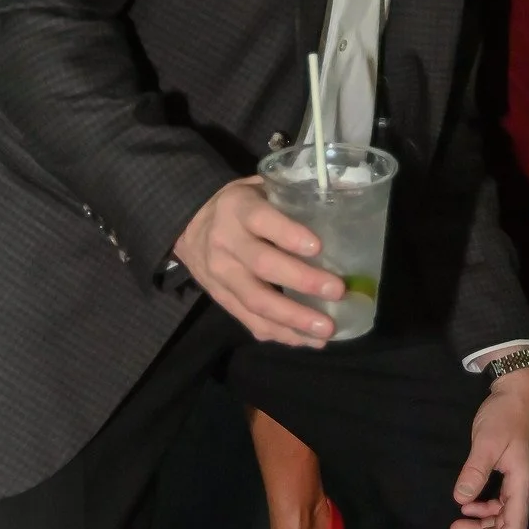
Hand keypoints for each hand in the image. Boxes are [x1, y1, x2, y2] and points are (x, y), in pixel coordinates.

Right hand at [174, 178, 341, 348]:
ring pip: (256, 301)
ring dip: (293, 319)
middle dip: (302, 281)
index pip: (262, 220)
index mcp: (238, 209)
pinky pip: (249, 320)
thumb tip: (341, 212)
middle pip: (263, 265)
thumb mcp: (258, 188)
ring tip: (326, 330)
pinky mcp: (221, 299)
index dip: (289, 234)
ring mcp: (220, 275)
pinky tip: (306, 340)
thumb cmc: (239, 205)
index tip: (318, 247)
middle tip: (337, 291)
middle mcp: (226, 242)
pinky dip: (280, 334)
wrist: (187, 226)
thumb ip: (289, 198)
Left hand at [449, 368, 528, 528]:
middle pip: (508, 523)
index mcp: (525, 482)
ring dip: (482, 524)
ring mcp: (527, 479)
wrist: (523, 387)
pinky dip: (487, 507)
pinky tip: (468, 507)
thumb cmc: (506, 413)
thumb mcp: (485, 442)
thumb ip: (474, 473)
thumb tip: (461, 501)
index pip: (513, 525)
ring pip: (505, 513)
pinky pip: (505, 499)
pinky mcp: (520, 471)